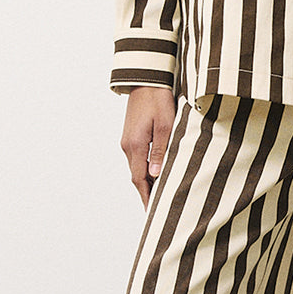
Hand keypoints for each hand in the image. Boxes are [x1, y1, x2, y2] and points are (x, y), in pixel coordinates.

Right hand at [121, 85, 177, 207]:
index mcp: (136, 146)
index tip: (151, 212)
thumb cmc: (158, 99)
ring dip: (145, 182)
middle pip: (136, 177)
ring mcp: (127, 141)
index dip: (146, 197)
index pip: (140, 179)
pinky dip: (144, 170)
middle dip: (145, 194)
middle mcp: (128, 146)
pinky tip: (154, 173)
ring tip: (157, 195)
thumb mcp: (165, 124)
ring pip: (136, 168)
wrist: (145, 80)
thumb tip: (155, 175)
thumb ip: (160, 150)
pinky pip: (136, 158)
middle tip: (155, 210)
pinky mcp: (130, 135)